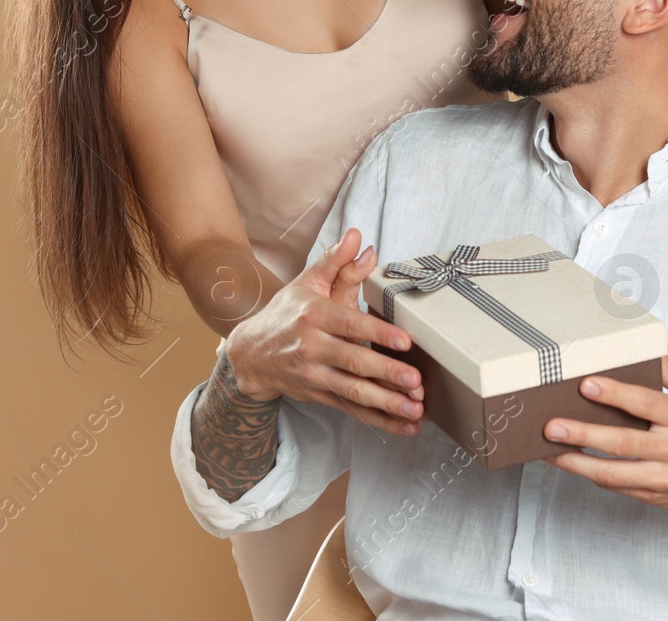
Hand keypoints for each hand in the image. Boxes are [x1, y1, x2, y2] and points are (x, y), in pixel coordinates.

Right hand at [224, 228, 425, 434]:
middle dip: (386, 373)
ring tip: (415, 410)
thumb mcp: (307, 284)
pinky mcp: (320, 396)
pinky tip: (405, 427)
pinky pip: (353, 411)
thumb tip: (360, 239)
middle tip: (416, 381)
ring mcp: (316, 376)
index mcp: (315, 316)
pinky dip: (380, 421)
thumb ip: (337, 263)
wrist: (250, 354)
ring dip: (387, 403)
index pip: (349, 323)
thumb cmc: (286, 314)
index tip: (405, 341)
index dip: (377, 332)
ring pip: (354, 392)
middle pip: (354, 361)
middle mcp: (313, 348)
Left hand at [539, 355, 667, 517]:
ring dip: (578, 462)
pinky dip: (591, 475)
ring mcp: (665, 477)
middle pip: (624, 442)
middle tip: (552, 425)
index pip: (647, 403)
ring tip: (549, 450)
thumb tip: (643, 348)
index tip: (586, 384)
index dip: (616, 393)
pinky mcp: (656, 497)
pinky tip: (570, 463)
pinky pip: (618, 487)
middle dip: (584, 433)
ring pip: (615, 473)